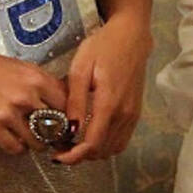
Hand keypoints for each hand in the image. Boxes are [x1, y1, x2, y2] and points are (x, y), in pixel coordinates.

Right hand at [0, 43, 67, 155]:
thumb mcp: (25, 69)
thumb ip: (45, 85)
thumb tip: (67, 103)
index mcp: (37, 79)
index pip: (67, 107)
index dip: (67, 119)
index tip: (65, 125)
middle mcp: (25, 96)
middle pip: (55, 128)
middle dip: (53, 135)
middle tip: (50, 137)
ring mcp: (8, 112)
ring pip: (36, 142)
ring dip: (35, 144)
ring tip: (29, 137)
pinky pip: (15, 148)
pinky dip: (18, 148)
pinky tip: (14, 139)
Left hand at [52, 13, 152, 164]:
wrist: (131, 36)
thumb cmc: (103, 47)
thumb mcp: (81, 69)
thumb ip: (76, 102)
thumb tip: (70, 131)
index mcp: (109, 104)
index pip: (92, 144)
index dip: (74, 156)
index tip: (56, 156)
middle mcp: (125, 114)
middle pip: (102, 151)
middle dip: (80, 155)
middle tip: (60, 146)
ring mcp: (133, 115)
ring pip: (113, 149)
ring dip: (93, 151)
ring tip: (73, 141)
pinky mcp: (136, 113)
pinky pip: (121, 140)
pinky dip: (105, 144)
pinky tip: (91, 134)